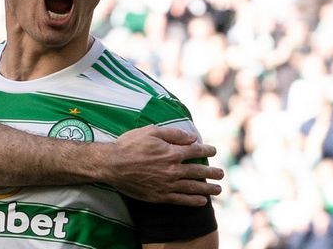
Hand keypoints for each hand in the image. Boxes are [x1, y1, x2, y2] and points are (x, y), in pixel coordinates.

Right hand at [104, 125, 223, 205]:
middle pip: (198, 171)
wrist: (111, 165)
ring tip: (218, 189)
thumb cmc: (129, 145)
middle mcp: (172, 170)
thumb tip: (192, 137)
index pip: (195, 151)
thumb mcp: (150, 131)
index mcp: (171, 152)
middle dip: (212, 172)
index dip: (206, 150)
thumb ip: (173, 134)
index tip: (213, 151)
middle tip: (221, 174)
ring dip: (208, 189)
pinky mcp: (159, 196)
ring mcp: (167, 184)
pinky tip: (202, 202)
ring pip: (193, 188)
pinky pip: (181, 200)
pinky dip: (193, 201)